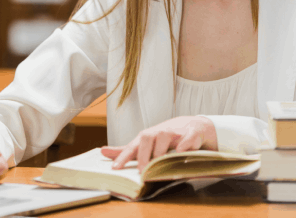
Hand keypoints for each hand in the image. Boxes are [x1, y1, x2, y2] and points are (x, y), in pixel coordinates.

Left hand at [101, 116, 217, 171]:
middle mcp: (159, 132)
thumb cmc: (164, 137)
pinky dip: (185, 143)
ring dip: (161, 149)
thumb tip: (103, 151)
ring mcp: (176, 132)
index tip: (115, 168)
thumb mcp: (145, 143)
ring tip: (158, 163)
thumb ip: (126, 150)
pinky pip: (189, 137)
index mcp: (147, 136)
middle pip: (147, 136)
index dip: (124, 156)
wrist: (192, 126)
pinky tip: (181, 151)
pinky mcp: (192, 133)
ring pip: (165, 135)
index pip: (133, 145)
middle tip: (142, 170)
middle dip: (143, 153)